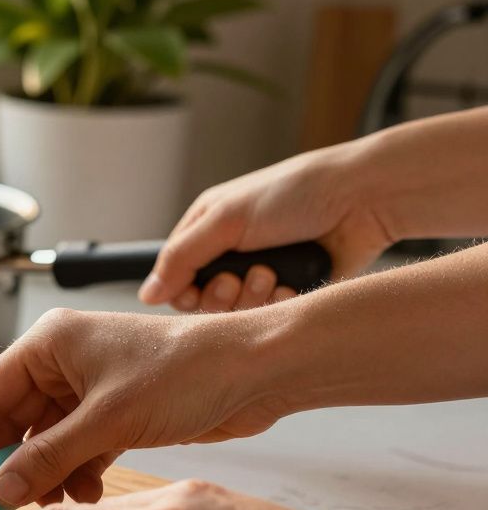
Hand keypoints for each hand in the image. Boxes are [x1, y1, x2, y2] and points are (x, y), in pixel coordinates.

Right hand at [0, 308, 287, 507]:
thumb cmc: (186, 372)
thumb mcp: (107, 420)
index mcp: (48, 344)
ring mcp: (89, 388)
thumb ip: (48, 457)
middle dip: (7, 464)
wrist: (256, 372)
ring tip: (57, 502)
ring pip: (45, 439)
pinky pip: (76, 447)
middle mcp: (62, 362)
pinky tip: (88, 493)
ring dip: (46, 473)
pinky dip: (76, 472)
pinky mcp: (115, 411)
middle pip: (12, 420)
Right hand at [138, 141, 395, 312]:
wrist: (362, 200)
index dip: (183, 290)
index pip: (175, 275)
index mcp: (209, 228)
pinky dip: (281, 303)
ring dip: (253, 297)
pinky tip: (293, 284)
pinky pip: (272, 316)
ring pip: (238, 313)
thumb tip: (147, 294)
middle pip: (205, 301)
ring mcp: (263, 273)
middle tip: (240, 277)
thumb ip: (181, 258)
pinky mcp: (293, 291)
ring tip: (273, 273)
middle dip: (222, 294)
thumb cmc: (294, 194)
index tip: (196, 289)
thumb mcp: (225, 218)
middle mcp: (233, 253)